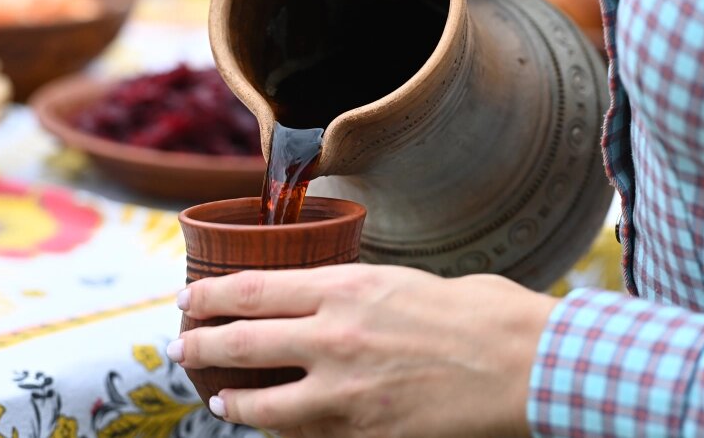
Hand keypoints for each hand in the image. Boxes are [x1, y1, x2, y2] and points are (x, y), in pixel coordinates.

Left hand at [169, 264, 558, 436]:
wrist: (525, 364)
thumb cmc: (477, 312)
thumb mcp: (404, 282)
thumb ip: (355, 294)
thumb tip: (323, 303)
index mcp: (345, 287)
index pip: (251, 290)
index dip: (209, 297)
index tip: (186, 300)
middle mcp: (334, 336)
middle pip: (241, 342)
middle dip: (199, 345)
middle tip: (178, 346)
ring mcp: (346, 391)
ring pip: (261, 403)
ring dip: (230, 401)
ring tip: (216, 399)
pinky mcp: (365, 433)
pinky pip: (306, 436)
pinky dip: (282, 432)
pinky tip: (272, 428)